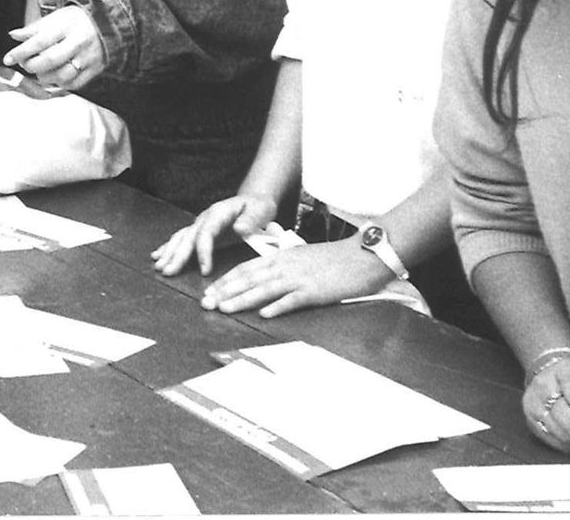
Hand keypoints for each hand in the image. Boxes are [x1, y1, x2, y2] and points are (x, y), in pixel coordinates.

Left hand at [3, 6, 104, 88]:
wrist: (108, 23)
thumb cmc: (77, 20)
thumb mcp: (56, 17)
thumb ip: (34, 28)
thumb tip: (14, 35)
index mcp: (66, 26)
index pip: (40, 41)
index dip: (21, 51)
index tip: (8, 59)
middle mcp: (78, 42)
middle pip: (50, 60)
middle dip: (32, 66)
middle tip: (25, 64)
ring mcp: (88, 57)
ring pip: (62, 76)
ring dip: (45, 77)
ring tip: (39, 72)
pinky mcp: (94, 69)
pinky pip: (74, 84)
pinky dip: (60, 84)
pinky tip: (54, 77)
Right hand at [152, 194, 276, 277]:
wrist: (254, 200)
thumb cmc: (258, 207)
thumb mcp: (261, 209)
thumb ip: (251, 219)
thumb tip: (240, 229)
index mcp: (218, 212)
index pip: (206, 233)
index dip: (203, 252)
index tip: (205, 270)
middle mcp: (205, 217)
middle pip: (188, 237)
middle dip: (176, 255)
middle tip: (167, 271)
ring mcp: (200, 223)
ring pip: (181, 237)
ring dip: (169, 252)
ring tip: (159, 266)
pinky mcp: (200, 230)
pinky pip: (181, 238)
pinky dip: (169, 247)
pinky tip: (158, 255)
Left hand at [198, 237, 393, 317]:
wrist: (364, 255)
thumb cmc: (336, 259)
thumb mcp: (304, 257)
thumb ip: (284, 266)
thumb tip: (267, 278)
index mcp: (282, 257)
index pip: (246, 268)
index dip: (225, 280)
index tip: (209, 291)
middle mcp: (286, 265)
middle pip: (248, 278)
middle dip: (224, 291)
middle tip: (205, 303)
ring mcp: (300, 278)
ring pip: (264, 289)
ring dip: (242, 299)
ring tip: (224, 309)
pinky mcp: (315, 290)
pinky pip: (293, 299)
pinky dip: (277, 307)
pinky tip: (264, 314)